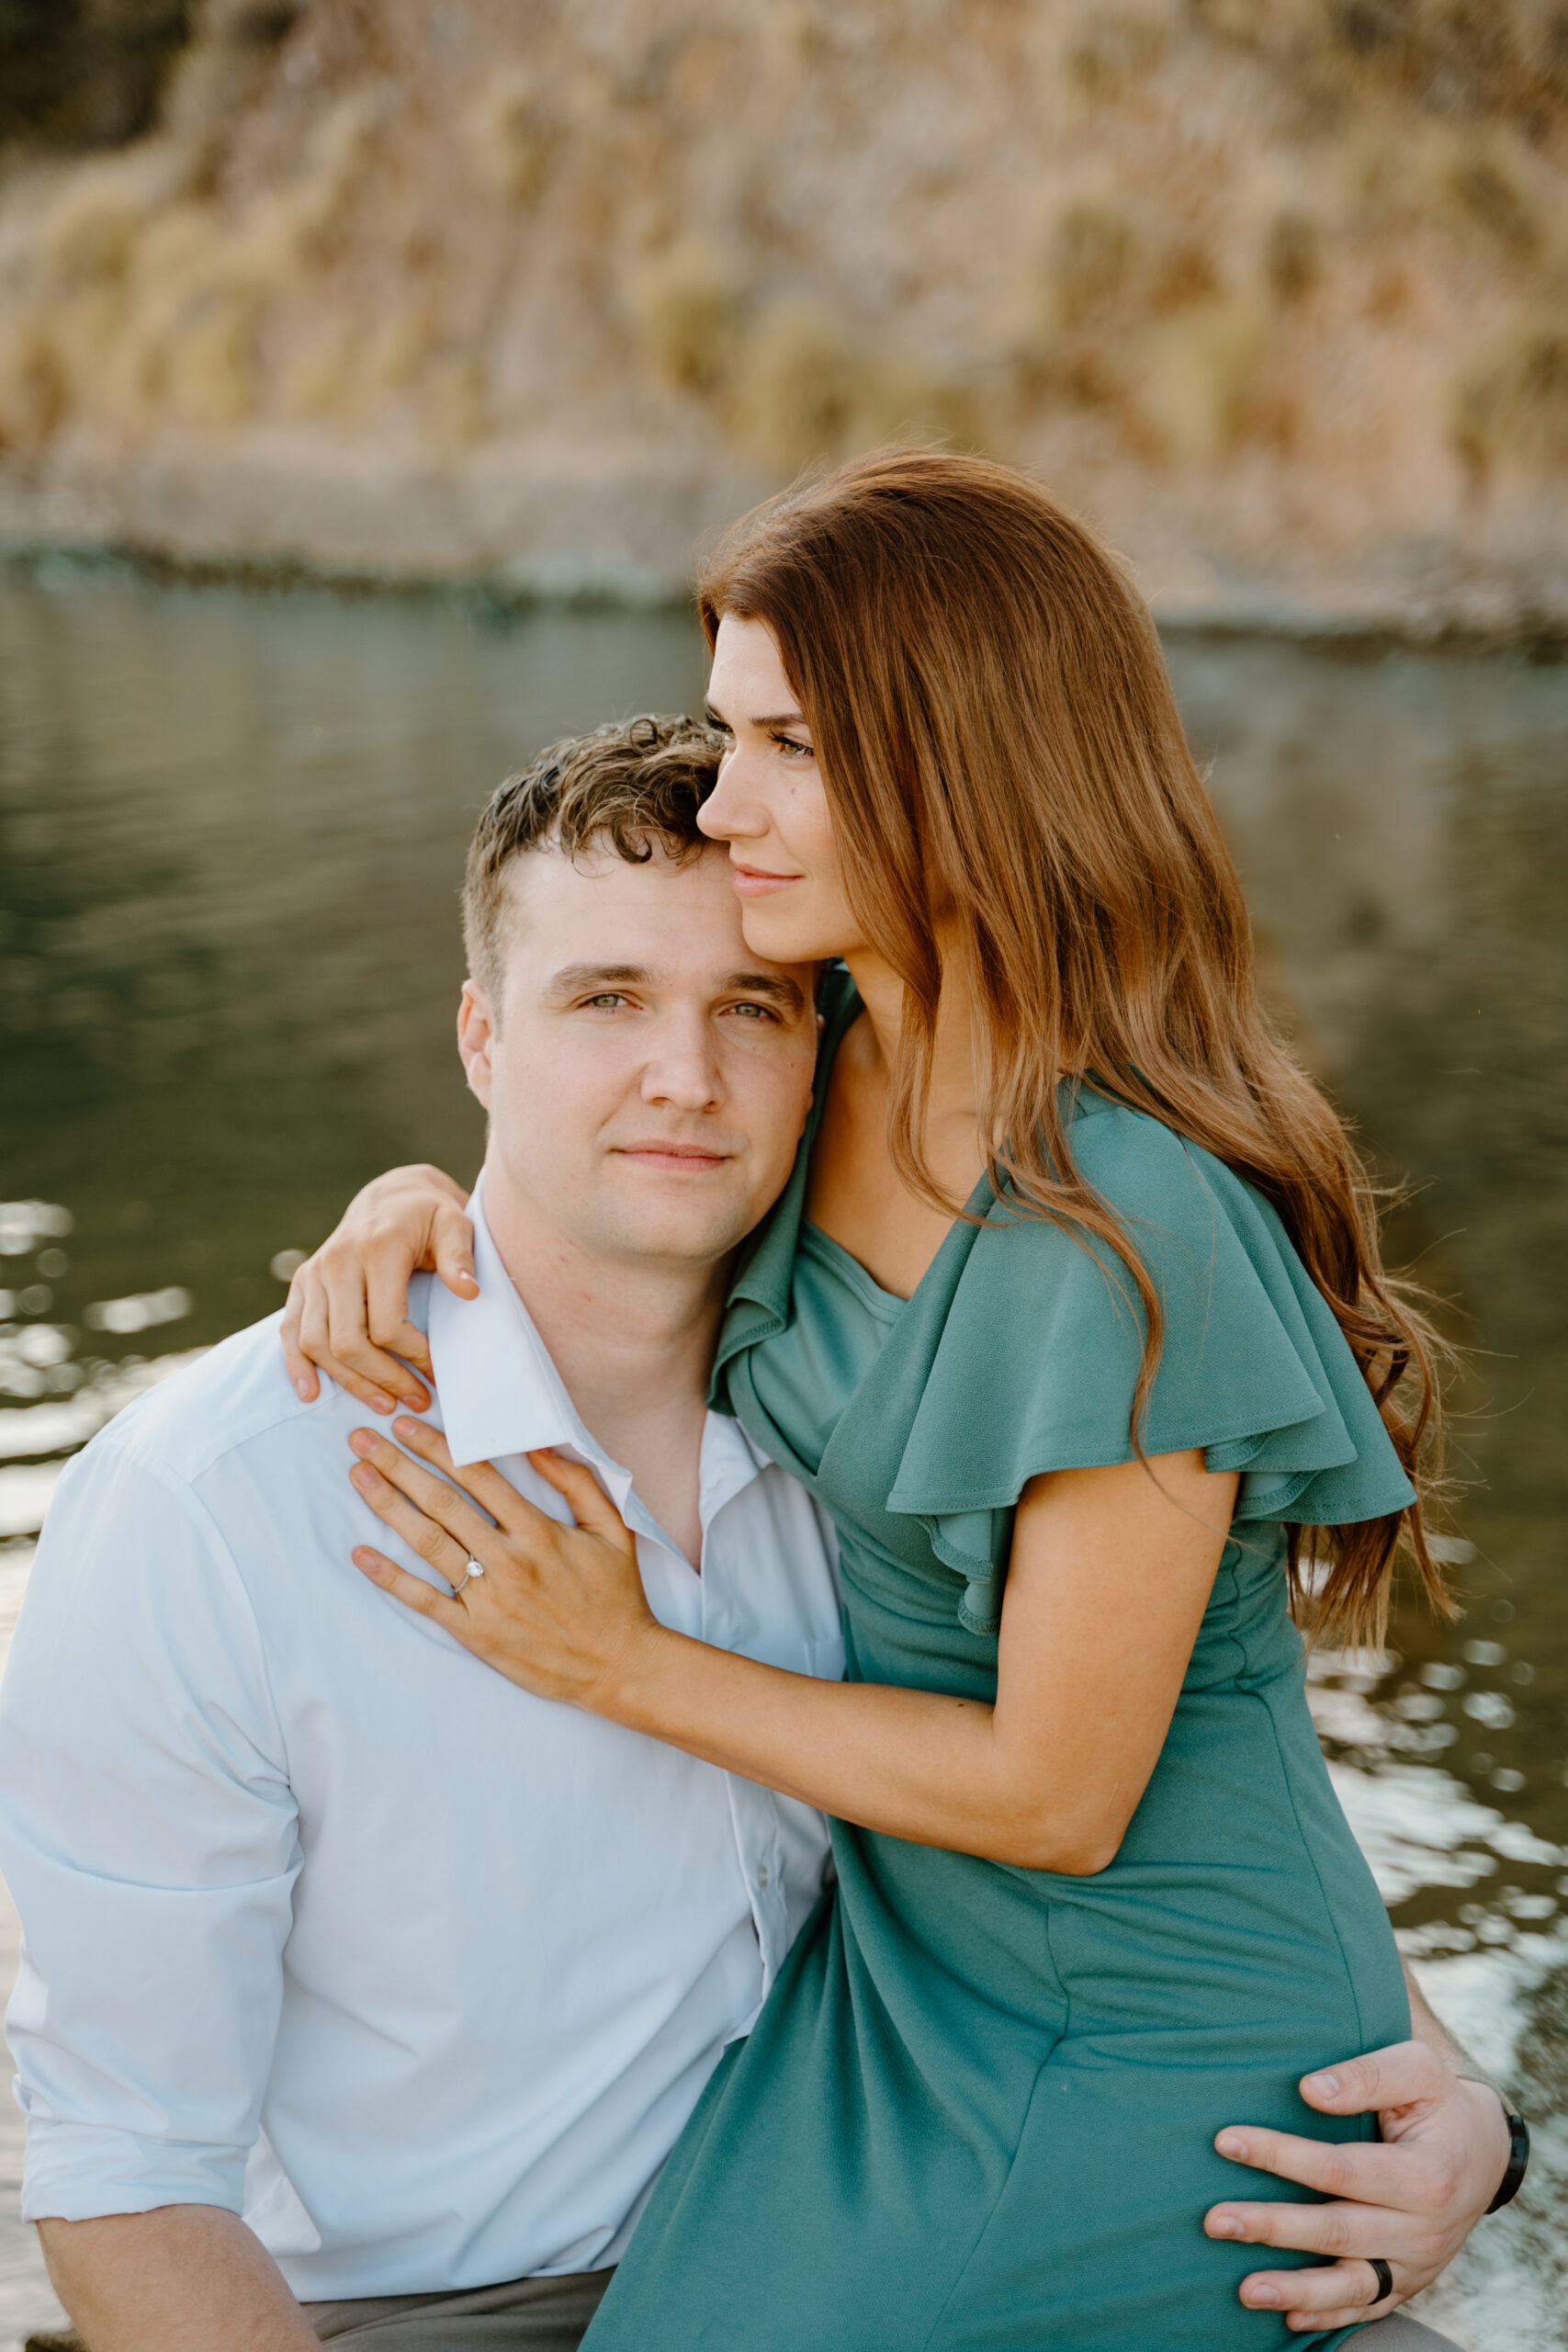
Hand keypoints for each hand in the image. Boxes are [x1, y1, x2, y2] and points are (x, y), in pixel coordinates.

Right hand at [281, 1166, 476, 1413]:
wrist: (391, 1196)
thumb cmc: (429, 1215)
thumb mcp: (454, 1224)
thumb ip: (460, 1257)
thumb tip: (468, 1291)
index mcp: (377, 1248)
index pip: (386, 1324)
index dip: (412, 1356)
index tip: (436, 1371)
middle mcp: (338, 1261)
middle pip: (348, 1341)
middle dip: (383, 1379)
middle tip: (416, 1400)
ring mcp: (315, 1272)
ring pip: (317, 1343)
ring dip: (349, 1382)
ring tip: (383, 1404)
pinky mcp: (302, 1282)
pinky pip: (290, 1330)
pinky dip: (296, 1364)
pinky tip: (310, 1392)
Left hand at [346, 1416, 660, 1709]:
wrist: (621, 1665)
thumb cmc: (617, 1595)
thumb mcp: (613, 1529)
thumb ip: (578, 1483)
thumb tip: (538, 1445)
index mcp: (539, 1530)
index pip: (478, 1476)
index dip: (438, 1446)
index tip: (407, 1424)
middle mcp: (508, 1559)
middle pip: (443, 1502)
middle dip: (399, 1465)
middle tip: (363, 1438)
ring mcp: (489, 1598)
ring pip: (429, 1542)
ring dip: (389, 1506)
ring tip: (358, 1475)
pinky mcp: (476, 1633)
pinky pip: (425, 1601)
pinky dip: (391, 1577)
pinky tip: (362, 1554)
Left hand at [1205, 2039, 1511, 2330]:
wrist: (1484, 2152)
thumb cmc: (1438, 2101)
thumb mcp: (1418, 2070)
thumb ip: (1367, 2075)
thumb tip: (1310, 2089)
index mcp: (1424, 2174)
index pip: (1339, 2168)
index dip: (1280, 2155)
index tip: (1225, 2141)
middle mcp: (1423, 2229)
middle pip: (1336, 2231)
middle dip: (1271, 2227)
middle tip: (1214, 2220)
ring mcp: (1416, 2263)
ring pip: (1352, 2285)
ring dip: (1295, 2291)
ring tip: (1244, 2290)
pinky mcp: (1407, 2282)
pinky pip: (1367, 2307)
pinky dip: (1328, 2315)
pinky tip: (1287, 2320)